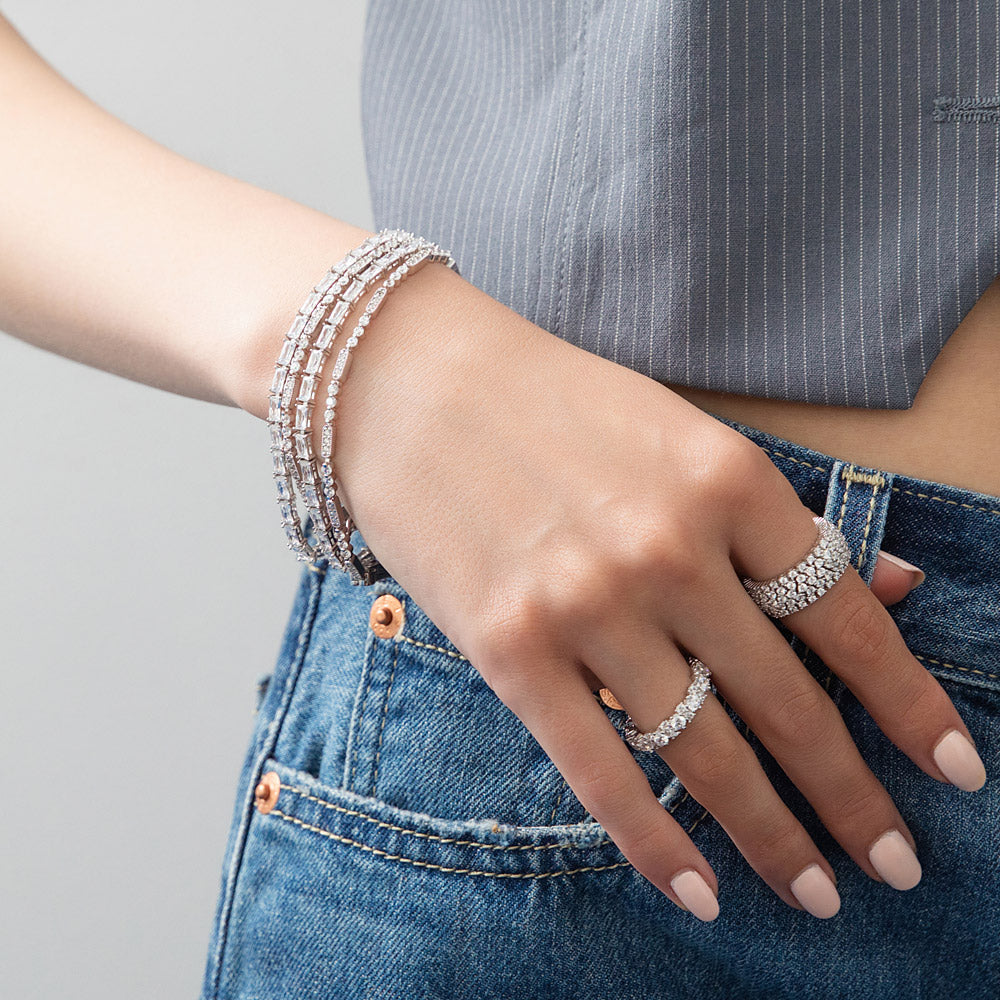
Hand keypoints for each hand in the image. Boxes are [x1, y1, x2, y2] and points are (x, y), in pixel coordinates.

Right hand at [329, 263, 981, 920]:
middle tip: (897, 863)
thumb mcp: (683, 436)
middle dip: (852, 797)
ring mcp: (586, 602)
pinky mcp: (509, 646)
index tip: (954, 771)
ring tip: (813, 890)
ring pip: (702, 750)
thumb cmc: (554, 405)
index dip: (910, 704)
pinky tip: (699, 892)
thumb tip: (899, 587)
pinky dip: (654, 841)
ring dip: (769, 834)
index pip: (846, 616)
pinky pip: (598, 768)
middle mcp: (669, 547)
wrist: (411, 384)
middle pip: (786, 701)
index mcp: (728, 480)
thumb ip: (781, 522)